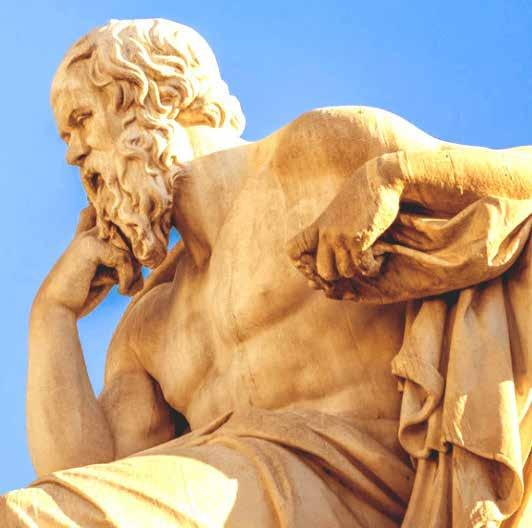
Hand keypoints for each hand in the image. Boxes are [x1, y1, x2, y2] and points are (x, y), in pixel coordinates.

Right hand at [35, 206, 142, 316]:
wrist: (58, 308)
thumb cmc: (85, 293)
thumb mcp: (111, 273)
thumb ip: (126, 260)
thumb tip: (149, 254)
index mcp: (91, 234)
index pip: (115, 220)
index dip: (132, 229)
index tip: (135, 247)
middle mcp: (90, 231)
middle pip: (131, 237)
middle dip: (138, 261)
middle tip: (133, 283)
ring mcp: (89, 236)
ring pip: (130, 248)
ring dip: (134, 273)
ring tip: (126, 289)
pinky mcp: (90, 246)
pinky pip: (124, 258)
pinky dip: (128, 278)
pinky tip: (121, 292)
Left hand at [287, 161, 400, 298]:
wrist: (380, 179)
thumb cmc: (362, 198)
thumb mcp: (339, 214)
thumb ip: (329, 234)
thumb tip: (322, 265)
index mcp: (318, 226)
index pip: (293, 251)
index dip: (303, 264)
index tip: (320, 263)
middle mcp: (325, 233)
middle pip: (324, 272)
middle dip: (339, 273)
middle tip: (352, 263)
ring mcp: (340, 237)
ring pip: (345, 272)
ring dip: (359, 268)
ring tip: (367, 256)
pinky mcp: (358, 239)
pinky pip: (362, 268)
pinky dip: (372, 266)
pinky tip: (378, 257)